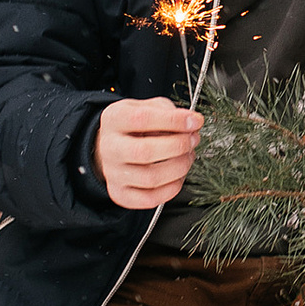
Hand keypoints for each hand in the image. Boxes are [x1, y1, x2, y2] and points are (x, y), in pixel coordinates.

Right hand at [94, 96, 201, 211]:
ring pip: (151, 178)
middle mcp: (110, 147)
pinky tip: (178, 174)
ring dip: (180, 167)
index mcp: (114, 119)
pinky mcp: (121, 194)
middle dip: (179, 146)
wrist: (112, 147)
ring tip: (188, 156)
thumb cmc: (134, 126)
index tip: (194, 121)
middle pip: (145, 152)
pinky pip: (151, 199)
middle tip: (193, 139)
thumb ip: (168, 111)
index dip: (174, 121)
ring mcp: (113, 174)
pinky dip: (172, 187)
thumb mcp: (147, 106)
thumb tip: (190, 123)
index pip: (142, 119)